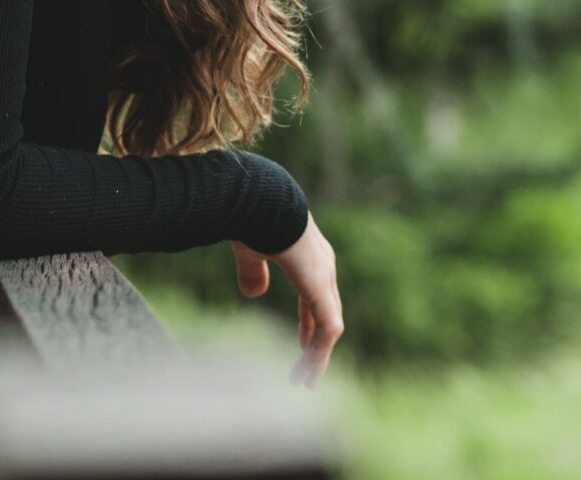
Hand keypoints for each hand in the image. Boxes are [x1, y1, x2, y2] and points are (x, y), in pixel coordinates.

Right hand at [230, 213, 342, 390]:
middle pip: (327, 312)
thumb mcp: (250, 250)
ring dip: (318, 356)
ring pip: (329, 325)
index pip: (316, 295)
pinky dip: (319, 354)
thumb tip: (254, 294)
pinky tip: (307, 371)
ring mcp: (324, 275)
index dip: (309, 322)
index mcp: (308, 254)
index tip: (302, 345)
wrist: (259, 199)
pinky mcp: (321, 287)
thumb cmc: (251, 216)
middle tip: (306, 369)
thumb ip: (253, 271)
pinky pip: (328, 329)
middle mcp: (322, 264)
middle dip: (316, 342)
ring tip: (305, 380)